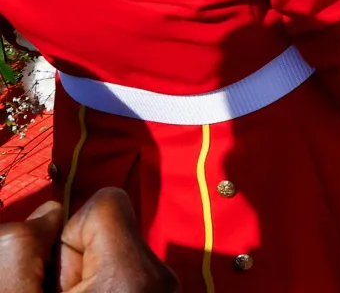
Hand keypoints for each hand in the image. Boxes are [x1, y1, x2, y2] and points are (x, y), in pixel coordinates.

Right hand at [0, 191, 177, 292]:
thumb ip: (25, 248)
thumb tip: (50, 213)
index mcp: (131, 273)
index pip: (106, 202)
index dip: (72, 234)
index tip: (65, 278)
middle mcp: (161, 275)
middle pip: (111, 228)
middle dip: (82, 260)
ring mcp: (168, 286)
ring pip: (119, 251)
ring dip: (94, 276)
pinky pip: (132, 272)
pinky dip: (110, 286)